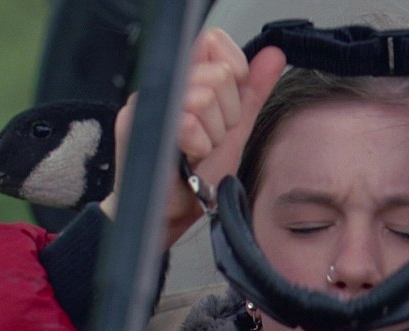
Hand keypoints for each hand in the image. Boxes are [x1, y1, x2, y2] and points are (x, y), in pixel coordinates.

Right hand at [101, 29, 285, 249]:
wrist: (173, 211)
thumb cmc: (196, 173)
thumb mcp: (235, 127)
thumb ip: (253, 90)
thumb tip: (275, 55)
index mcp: (185, 75)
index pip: (215, 41)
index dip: (233, 74)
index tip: (227, 108)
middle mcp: (164, 82)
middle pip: (217, 75)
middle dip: (225, 117)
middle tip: (209, 139)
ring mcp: (147, 100)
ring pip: (203, 98)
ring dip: (211, 136)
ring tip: (197, 151)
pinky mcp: (134, 122)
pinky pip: (187, 123)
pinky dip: (197, 148)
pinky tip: (187, 159)